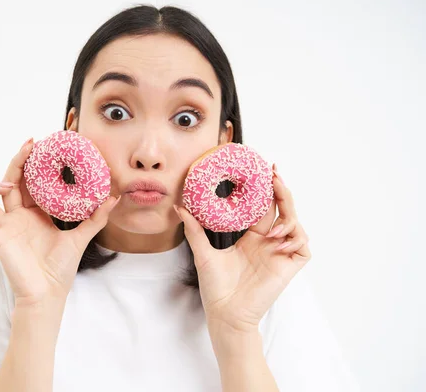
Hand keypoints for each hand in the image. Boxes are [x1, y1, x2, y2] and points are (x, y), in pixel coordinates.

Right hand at [0, 138, 120, 307]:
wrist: (49, 293)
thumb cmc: (60, 268)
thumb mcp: (81, 238)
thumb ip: (96, 217)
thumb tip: (115, 197)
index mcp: (35, 213)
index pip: (30, 182)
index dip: (32, 163)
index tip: (41, 145)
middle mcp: (18, 217)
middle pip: (11, 182)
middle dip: (17, 162)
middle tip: (29, 146)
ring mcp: (5, 228)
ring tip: (7, 184)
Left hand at [174, 164, 310, 335]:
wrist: (225, 312)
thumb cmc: (215, 287)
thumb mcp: (203, 253)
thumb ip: (194, 229)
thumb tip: (179, 207)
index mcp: (252, 237)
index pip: (264, 207)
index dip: (267, 188)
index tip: (264, 169)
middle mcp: (268, 242)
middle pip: (283, 210)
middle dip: (282, 191)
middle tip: (274, 174)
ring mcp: (280, 254)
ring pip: (296, 225)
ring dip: (288, 217)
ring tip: (273, 226)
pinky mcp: (289, 267)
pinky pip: (303, 247)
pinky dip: (294, 239)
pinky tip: (277, 241)